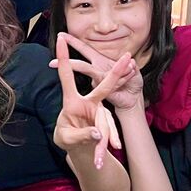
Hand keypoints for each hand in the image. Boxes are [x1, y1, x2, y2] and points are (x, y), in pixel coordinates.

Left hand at [52, 34, 130, 168]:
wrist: (78, 148)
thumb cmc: (67, 136)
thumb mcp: (67, 138)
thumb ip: (80, 136)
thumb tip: (97, 135)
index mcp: (71, 100)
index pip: (67, 76)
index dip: (64, 57)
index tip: (61, 38)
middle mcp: (88, 102)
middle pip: (103, 87)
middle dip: (116, 74)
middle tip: (129, 61)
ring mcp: (99, 112)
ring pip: (108, 115)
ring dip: (111, 126)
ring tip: (110, 134)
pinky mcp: (105, 123)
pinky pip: (110, 132)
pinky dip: (110, 143)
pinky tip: (109, 152)